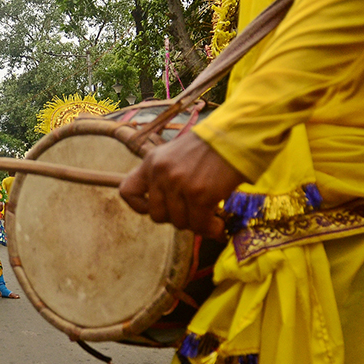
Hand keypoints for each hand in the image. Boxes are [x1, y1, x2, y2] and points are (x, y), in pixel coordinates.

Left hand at [118, 132, 246, 239]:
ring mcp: (178, 184)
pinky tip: (218, 224)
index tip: (154, 207)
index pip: (127, 191)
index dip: (139, 207)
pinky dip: (210, 228)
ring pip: (179, 223)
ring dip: (196, 224)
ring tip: (208, 216)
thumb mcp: (175, 155)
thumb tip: (169, 208)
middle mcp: (160, 173)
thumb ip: (165, 177)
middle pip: (157, 215)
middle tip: (192, 212)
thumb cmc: (210, 147)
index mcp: (152, 162)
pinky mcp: (199, 194)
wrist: (236, 135)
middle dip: (176, 218)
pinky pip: (199, 224)